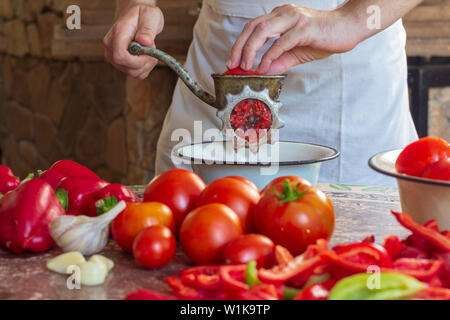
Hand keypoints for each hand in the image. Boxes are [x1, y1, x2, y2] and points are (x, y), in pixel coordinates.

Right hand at [104, 3, 163, 79]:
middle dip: (144, 62)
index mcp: (118, 34)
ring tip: (149, 51)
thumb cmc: (142, 15)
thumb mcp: (150, 16)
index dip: (136, 61)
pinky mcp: (121, 63)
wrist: (136, 15)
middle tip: (152, 49)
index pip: (120, 56)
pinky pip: (135, 74)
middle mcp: (112, 47)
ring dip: (146, 65)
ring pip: (132, 73)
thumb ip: (147, 29)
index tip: (149, 53)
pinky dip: (145, 68)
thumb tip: (144, 41)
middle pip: (127, 67)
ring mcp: (115, 57)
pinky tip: (147, 57)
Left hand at [227, 4, 360, 74]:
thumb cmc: (324, 37)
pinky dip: (269, 56)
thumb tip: (263, 71)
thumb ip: (279, 61)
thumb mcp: (297, 52)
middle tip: (233, 65)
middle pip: (253, 27)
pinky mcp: (305, 28)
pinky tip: (264, 67)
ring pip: (263, 31)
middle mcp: (284, 14)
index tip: (232, 61)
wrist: (349, 28)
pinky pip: (281, 42)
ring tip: (246, 67)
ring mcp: (294, 19)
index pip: (252, 27)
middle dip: (239, 47)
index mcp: (280, 16)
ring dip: (251, 50)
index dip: (239, 44)